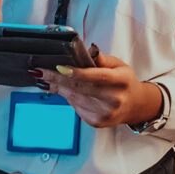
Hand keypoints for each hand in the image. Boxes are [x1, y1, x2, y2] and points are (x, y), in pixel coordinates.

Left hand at [42, 46, 163, 129]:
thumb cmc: (124, 82)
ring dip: (59, 87)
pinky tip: (64, 89)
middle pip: (79, 88)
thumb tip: (86, 52)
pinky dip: (68, 96)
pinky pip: (75, 106)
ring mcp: (104, 113)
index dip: (75, 73)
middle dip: (57, 78)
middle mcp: (113, 100)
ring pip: (74, 97)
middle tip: (40, 71)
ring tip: (48, 77)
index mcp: (121, 82)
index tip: (58, 67)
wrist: (134, 106)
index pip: (95, 77)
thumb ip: (101, 59)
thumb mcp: (118, 65)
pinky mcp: (95, 122)